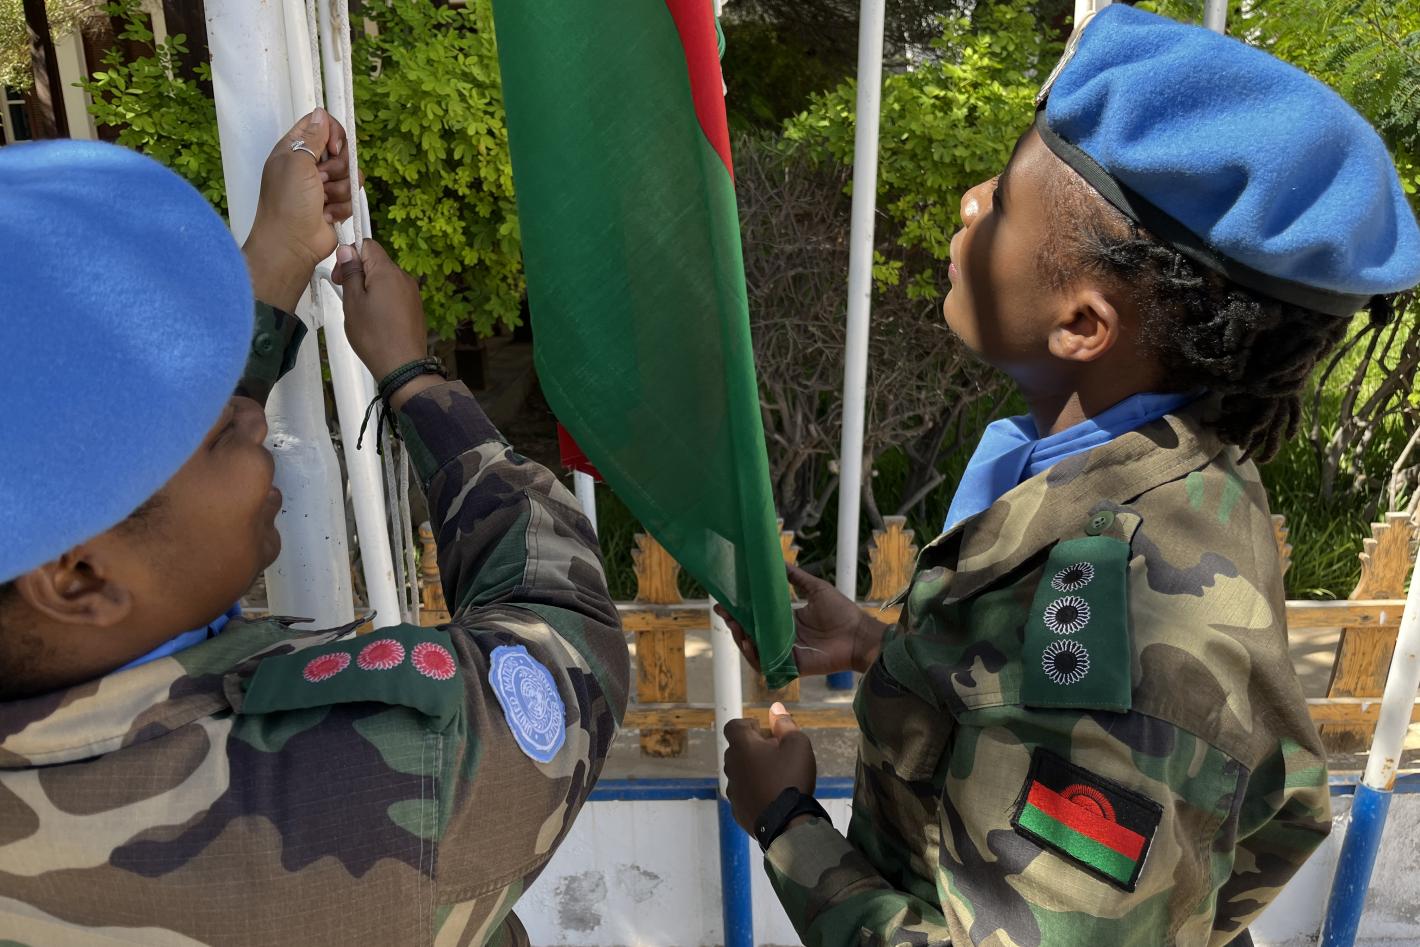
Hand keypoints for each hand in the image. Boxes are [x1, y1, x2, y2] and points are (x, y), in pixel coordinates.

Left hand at [243, 108, 354, 309]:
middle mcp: (309, 165)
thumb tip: (320, 113)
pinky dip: (341, 207)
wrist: (292, 243)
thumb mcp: (297, 162)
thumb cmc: (287, 203)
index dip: (333, 133)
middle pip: (340, 151)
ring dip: (339, 190)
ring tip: (323, 201)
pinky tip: (327, 215)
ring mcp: (322, 186)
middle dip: (337, 167)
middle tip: (321, 180)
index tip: (333, 148)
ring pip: (350, 175)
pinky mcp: (334, 204)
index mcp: (294, 149)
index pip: (320, 125)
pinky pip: (351, 197)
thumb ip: (312, 136)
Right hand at [332, 240, 435, 406]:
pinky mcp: (415, 307)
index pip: (368, 244)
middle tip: (347, 296)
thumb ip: (351, 272)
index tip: (340, 276)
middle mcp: (404, 277)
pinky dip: (383, 300)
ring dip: (370, 288)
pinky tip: (376, 320)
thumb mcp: (353, 302)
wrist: (402, 366)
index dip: (350, 255)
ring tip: (361, 312)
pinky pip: (395, 294)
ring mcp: (412, 293)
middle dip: (359, 273)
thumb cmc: (374, 335)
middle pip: (377, 262)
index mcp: (387, 271)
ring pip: (386, 280)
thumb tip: (348, 249)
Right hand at [715, 565, 886, 676]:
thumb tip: (780, 561)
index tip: (726, 601)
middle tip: (724, 612)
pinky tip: (748, 643)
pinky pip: (767, 664)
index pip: (758, 617)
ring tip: (735, 626)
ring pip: (755, 649)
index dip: (741, 611)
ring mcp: (785, 653)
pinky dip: (755, 656)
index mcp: (787, 621)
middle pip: (751, 633)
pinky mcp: (791, 666)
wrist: (858, 634)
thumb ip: (797, 577)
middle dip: (735, 623)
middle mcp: (783, 637)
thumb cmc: (842, 612)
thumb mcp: (816, 589)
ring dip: (741, 639)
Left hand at [724, 703, 816, 833]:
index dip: (747, 725)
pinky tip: (771, 796)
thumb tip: (776, 708)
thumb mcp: (797, 745)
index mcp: (742, 747)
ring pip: (740, 772)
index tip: (764, 732)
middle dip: (754, 748)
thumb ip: (785, 724)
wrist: (787, 823)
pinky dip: (754, 790)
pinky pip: (743, 792)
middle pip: (737, 749)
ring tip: (776, 777)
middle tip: (777, 754)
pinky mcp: (737, 809)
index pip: (733, 726)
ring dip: (753, 769)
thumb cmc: (791, 778)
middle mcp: (731, 766)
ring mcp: (732, 789)